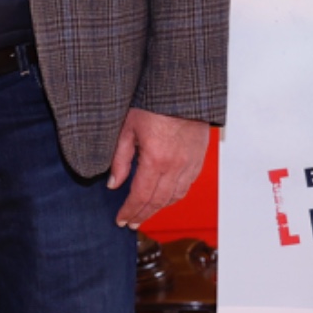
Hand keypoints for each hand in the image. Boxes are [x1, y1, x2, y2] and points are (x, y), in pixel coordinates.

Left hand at [107, 108, 208, 229]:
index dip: (129, 211)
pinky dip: (175, 196)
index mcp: (156, 160)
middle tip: (131, 223)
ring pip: (175, 196)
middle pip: (158, 201)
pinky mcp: (199, 158)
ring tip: (146, 214)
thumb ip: (120, 159)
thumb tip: (113, 183)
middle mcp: (176, 166)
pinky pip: (187, 185)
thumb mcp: (127, 128)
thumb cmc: (153, 102)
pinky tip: (166, 198)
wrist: (182, 89)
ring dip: (159, 209)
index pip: (140, 196)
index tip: (121, 220)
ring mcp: (190, 163)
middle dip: (143, 215)